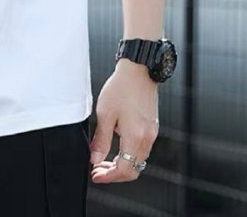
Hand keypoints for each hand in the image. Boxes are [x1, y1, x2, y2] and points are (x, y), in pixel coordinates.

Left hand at [89, 58, 159, 182]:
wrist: (138, 71)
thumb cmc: (121, 88)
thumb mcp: (105, 114)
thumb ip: (101, 140)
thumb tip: (94, 159)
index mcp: (135, 136)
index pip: (125, 169)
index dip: (109, 176)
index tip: (95, 175)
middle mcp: (147, 138)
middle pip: (134, 169)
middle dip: (114, 174)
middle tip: (97, 170)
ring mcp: (152, 133)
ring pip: (138, 161)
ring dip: (121, 165)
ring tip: (102, 160)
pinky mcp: (152, 128)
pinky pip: (141, 150)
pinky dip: (128, 155)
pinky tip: (115, 148)